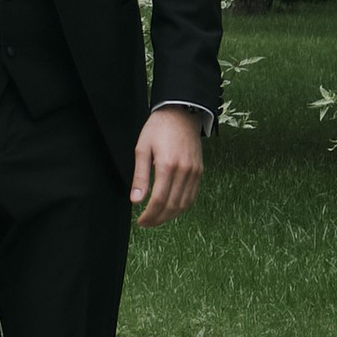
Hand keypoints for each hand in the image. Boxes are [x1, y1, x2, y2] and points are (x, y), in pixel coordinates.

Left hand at [130, 105, 203, 228]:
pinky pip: (192, 196)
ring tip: (157, 219)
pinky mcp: (200, 171)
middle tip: (146, 223)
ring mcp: (194, 172)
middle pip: (172, 206)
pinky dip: (182, 207)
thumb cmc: (158, 128)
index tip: (140, 221)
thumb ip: (140, 176)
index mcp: (167, 165)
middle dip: (158, 219)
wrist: (181, 112)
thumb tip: (136, 201)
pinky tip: (172, 209)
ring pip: (184, 204)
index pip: (159, 200)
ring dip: (170, 216)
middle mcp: (184, 171)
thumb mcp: (142, 148)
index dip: (150, 215)